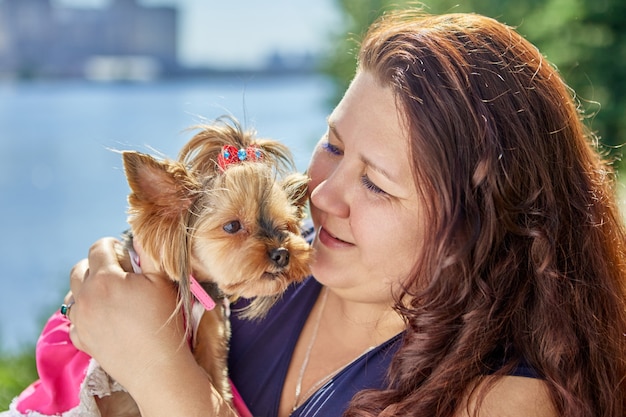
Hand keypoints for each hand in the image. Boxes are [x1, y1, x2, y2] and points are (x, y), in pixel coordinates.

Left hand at [68, 238, 183, 388]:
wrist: (158, 368)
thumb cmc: (164, 321)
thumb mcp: (163, 281)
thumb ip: (148, 252)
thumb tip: (139, 234)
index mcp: (105, 279)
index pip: (98, 248)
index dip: (113, 245)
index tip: (125, 253)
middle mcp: (85, 297)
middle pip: (79, 269)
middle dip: (96, 265)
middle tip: (119, 273)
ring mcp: (80, 321)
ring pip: (73, 294)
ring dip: (88, 288)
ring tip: (111, 295)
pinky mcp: (81, 340)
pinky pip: (74, 320)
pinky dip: (86, 314)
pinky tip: (105, 318)